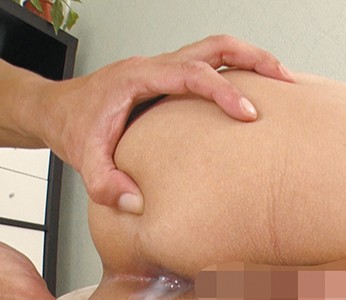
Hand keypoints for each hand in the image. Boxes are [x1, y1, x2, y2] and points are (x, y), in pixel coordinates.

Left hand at [40, 35, 293, 213]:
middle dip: (255, 59)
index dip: (224, 91)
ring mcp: (166, 69)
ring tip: (283, 82)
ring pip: (218, 50)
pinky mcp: (172, 79)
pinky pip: (212, 66)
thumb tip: (139, 203)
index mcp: (139, 77)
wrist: (56, 109)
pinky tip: (256, 93)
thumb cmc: (72, 126)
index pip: (191, 73)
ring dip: (253, 61)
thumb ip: (106, 184)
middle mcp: (156, 65)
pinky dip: (240, 73)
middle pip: (216, 46)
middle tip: (285, 81)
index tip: (249, 113)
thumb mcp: (83, 160)